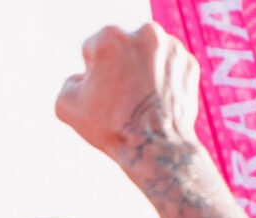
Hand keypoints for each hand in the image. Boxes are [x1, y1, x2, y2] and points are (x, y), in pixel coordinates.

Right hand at [56, 23, 199, 166]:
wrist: (154, 145)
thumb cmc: (109, 125)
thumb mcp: (65, 106)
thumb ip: (69, 82)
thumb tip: (84, 78)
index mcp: (109, 37)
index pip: (91, 50)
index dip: (90, 75)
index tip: (98, 94)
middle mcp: (144, 33)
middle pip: (122, 48)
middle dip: (118, 68)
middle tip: (118, 98)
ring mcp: (171, 47)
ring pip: (147, 56)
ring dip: (140, 72)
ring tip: (137, 101)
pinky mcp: (189, 62)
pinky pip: (168, 68)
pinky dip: (161, 81)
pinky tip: (154, 102)